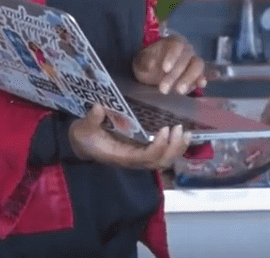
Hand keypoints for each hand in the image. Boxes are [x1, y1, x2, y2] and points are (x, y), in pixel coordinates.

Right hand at [68, 104, 191, 169]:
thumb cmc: (85, 136)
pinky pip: (164, 153)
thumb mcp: (83, 128)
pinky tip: (183, 134)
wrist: (83, 144)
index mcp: (122, 156)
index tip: (164, 130)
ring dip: (178, 147)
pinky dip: (176, 146)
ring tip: (186, 132)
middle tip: (179, 128)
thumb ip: (91, 120)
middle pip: (160, 161)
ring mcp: (141, 158)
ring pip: (165, 159)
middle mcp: (135, 161)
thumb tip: (99, 108)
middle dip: (173, 147)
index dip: (158, 147)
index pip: (145, 157)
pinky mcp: (144, 152)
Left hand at [132, 33, 206, 94]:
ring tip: (179, 91)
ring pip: (197, 66)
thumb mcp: (141, 61)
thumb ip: (145, 61)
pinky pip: (201, 75)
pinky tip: (200, 85)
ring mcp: (193, 61)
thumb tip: (151, 63)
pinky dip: (201, 80)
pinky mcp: (196, 74)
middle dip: (176, 74)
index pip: (177, 45)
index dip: (173, 56)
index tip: (165, 69)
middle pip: (187, 58)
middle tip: (164, 88)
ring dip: (189, 78)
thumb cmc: (147, 62)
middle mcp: (186, 49)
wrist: (152, 72)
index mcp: (173, 42)